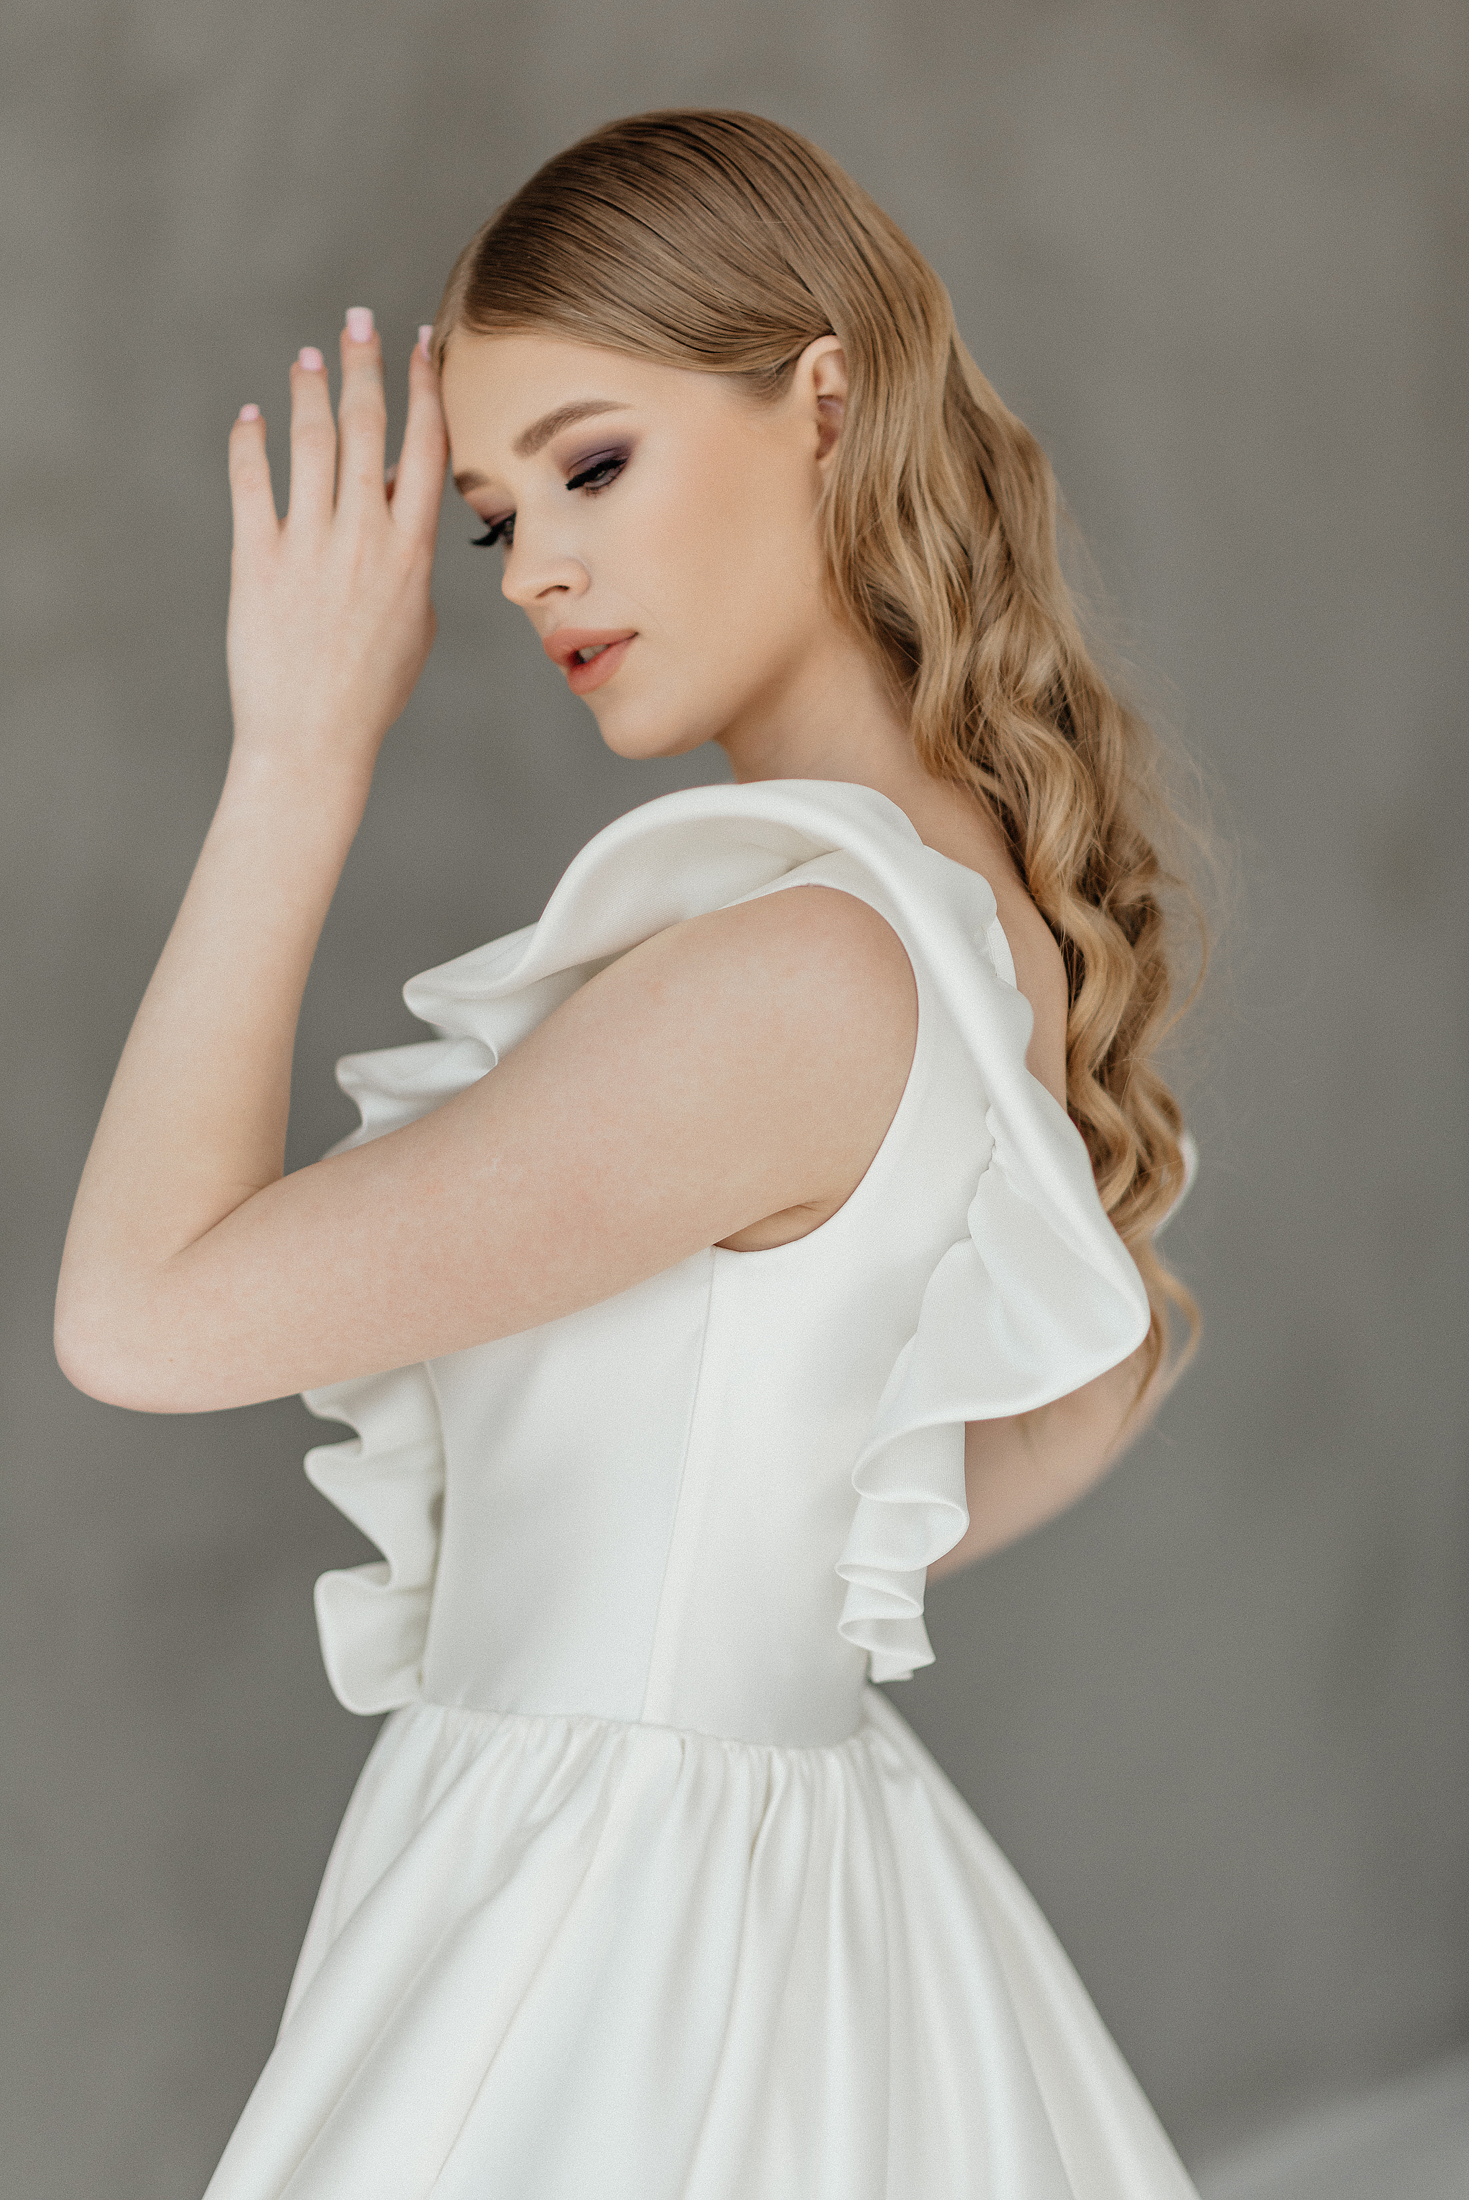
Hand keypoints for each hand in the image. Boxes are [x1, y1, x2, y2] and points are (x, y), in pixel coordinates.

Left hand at [225, 311, 446, 786]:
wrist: (314, 739)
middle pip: (367, 429)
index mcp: (411, 553)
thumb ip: (409, 556)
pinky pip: (252, 483)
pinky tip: (250, 418)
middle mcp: (364, 539)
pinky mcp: (259, 560)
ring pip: (311, 443)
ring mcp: (310, 546)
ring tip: (307, 356)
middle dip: (363, 365)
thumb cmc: (371, 690)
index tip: (417, 346)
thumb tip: (399, 498)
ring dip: (309, 391)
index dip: (422, 390)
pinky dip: (250, 443)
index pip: (424, 450)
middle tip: (356, 321)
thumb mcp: (413, 621)